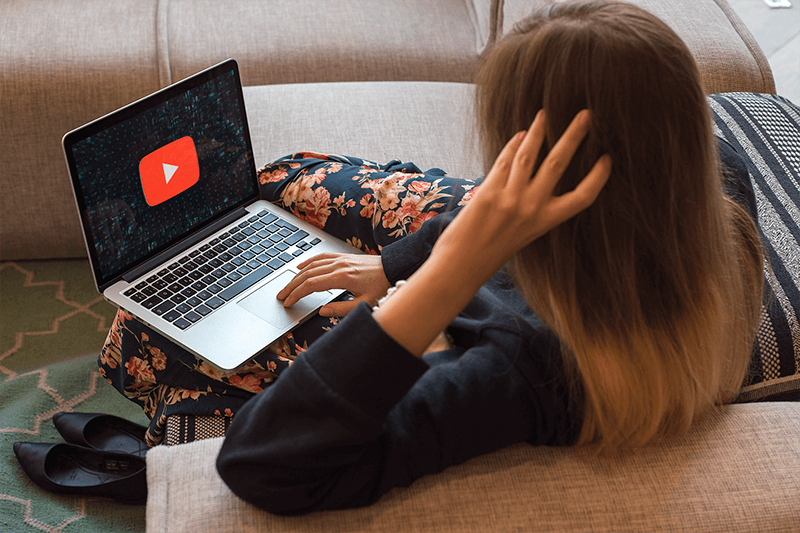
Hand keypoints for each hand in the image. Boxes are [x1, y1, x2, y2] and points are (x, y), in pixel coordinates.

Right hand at [277, 253, 390, 315]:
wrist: (394, 268)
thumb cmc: (382, 286)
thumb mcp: (364, 304)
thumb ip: (341, 309)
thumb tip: (322, 311)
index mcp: (342, 278)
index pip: (311, 285)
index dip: (297, 294)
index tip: (288, 302)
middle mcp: (338, 266)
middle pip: (307, 275)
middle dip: (291, 286)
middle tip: (280, 296)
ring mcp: (340, 259)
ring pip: (311, 265)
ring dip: (296, 275)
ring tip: (287, 285)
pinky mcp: (343, 257)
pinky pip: (321, 257)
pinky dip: (308, 262)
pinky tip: (300, 267)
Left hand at [430, 109, 611, 286]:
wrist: (461, 266)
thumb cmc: (491, 253)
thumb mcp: (522, 234)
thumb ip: (532, 208)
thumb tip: (535, 173)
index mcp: (545, 222)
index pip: (582, 197)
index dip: (598, 177)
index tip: (608, 159)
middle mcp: (531, 208)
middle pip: (559, 163)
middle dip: (573, 136)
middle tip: (586, 115)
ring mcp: (510, 199)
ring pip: (530, 154)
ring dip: (538, 130)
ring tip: (545, 113)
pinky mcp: (488, 192)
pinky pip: (505, 161)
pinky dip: (513, 145)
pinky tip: (519, 135)